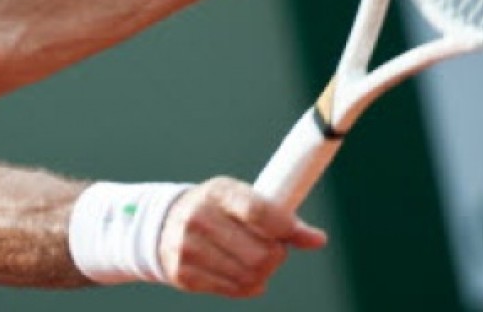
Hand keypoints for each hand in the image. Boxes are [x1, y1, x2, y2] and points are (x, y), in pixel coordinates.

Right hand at [157, 177, 326, 297]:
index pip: (258, 211)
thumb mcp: (242, 199)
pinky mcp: (184, 273)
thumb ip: (279, 217)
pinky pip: (234, 290)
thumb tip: (317, 239)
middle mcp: (199, 217)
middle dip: (276, 255)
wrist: (165, 223)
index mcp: (218, 192)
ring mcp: (188, 247)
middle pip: (260, 254)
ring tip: (254, 260)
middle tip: (272, 248)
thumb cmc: (216, 209)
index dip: (285, 227)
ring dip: (262, 274)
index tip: (296, 233)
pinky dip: (247, 286)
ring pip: (250, 277)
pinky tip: (240, 272)